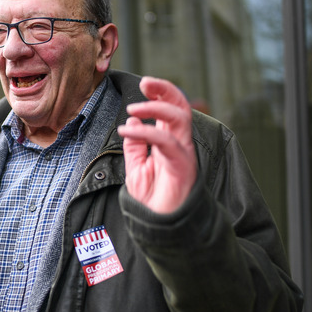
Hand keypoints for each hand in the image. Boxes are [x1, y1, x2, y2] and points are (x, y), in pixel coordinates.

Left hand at [117, 77, 196, 213]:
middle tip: (145, 82)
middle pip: (181, 106)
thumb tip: (134, 119)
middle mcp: (179, 144)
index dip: (161, 92)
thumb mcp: (136, 168)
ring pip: (180, 118)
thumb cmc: (152, 201)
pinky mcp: (182, 167)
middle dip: (165, 89)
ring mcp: (183, 154)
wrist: (160, 229)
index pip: (170, 109)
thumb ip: (134, 145)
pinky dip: (146, 132)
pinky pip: (167, 142)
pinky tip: (128, 130)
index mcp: (169, 142)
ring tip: (133, 108)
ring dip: (156, 107)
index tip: (144, 84)